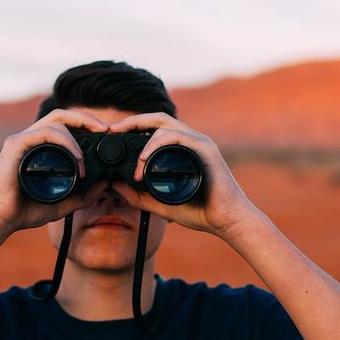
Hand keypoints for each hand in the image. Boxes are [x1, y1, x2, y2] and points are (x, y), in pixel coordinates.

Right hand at [0, 109, 109, 236]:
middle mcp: (30, 138)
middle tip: (106, 129)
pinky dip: (65, 141)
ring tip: (84, 160)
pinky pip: (45, 132)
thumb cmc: (24, 211)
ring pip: (56, 121)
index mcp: (39, 147)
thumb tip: (106, 183)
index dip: (86, 124)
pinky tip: (76, 157)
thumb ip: (84, 195)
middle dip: (86, 118)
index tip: (105, 134)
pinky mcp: (15, 145)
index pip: (65, 124)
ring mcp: (22, 139)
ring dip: (76, 137)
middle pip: (61, 115)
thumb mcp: (63, 203)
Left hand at [109, 113, 261, 238]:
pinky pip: (178, 137)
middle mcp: (191, 140)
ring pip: (165, 125)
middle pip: (158, 118)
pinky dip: (158, 144)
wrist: (227, 221)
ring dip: (145, 140)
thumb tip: (115, 185)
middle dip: (133, 120)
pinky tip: (146, 159)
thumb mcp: (160, 204)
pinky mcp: (205, 149)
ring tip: (136, 163)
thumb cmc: (200, 212)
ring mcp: (199, 142)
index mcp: (181, 149)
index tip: (113, 133)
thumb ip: (138, 196)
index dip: (133, 126)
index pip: (154, 127)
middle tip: (114, 129)